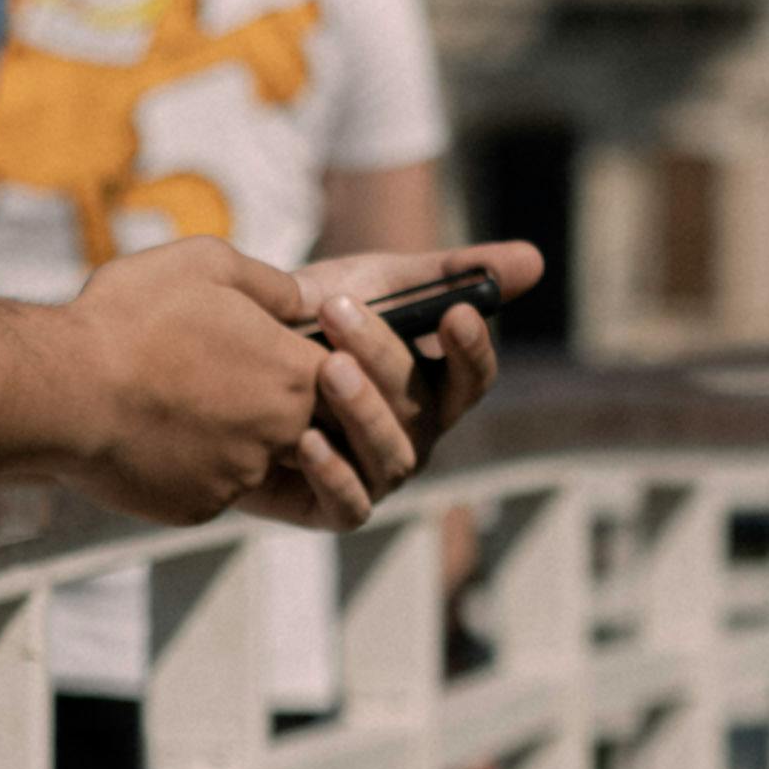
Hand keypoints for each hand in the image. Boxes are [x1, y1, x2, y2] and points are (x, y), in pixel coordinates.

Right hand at [59, 242, 329, 523]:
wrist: (64, 391)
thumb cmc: (132, 318)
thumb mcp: (208, 265)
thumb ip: (272, 284)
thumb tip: (308, 301)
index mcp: (294, 372)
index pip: (336, 375)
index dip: (300, 358)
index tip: (264, 346)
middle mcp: (282, 432)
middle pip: (300, 422)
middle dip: (266, 401)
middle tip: (212, 375)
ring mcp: (241, 477)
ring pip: (252, 457)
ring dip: (226, 434)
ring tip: (173, 399)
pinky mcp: (201, 508)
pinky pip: (208, 486)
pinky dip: (188, 465)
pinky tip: (150, 432)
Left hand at [249, 240, 541, 532]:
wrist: (232, 355)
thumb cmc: (319, 318)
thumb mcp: (381, 281)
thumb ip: (451, 272)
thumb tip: (536, 260)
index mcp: (436, 387)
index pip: (473, 378)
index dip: (472, 350)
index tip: (456, 313)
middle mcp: (415, 436)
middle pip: (422, 407)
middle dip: (385, 356)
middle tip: (339, 310)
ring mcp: (377, 474)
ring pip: (391, 455)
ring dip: (363, 411)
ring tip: (327, 367)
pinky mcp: (330, 508)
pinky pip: (348, 505)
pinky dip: (333, 476)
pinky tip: (306, 441)